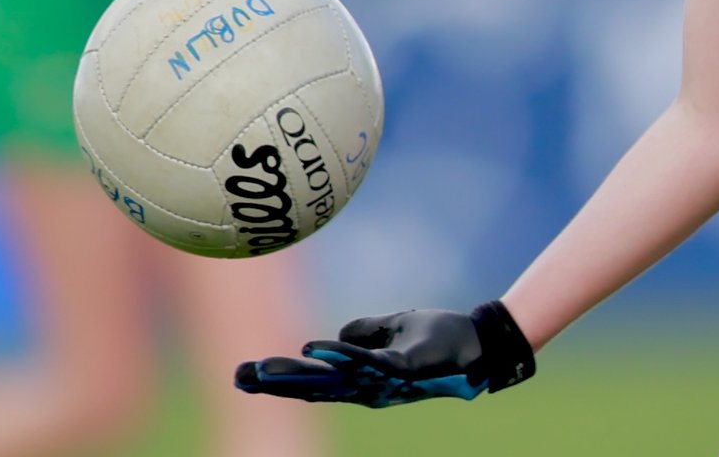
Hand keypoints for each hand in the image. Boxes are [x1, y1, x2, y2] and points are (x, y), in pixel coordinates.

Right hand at [234, 301, 534, 408]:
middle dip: (277, 384)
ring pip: (334, 381)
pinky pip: (369, 363)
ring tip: (264, 369)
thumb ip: (364, 334)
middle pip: (315, 388)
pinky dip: (342, 356)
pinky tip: (316, 348)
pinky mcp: (404, 370)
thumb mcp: (393, 330)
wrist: (478, 341)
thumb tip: (334, 339)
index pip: (314, 382)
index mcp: (362, 379)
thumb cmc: (438, 336)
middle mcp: (368, 388)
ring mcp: (384, 382)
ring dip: (298, 375)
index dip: (280, 380)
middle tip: (240, 378)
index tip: (245, 376)